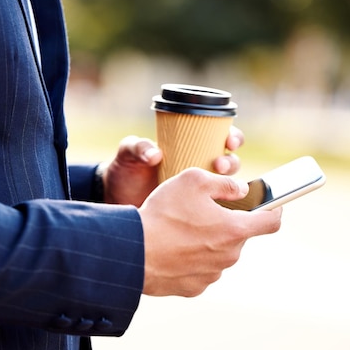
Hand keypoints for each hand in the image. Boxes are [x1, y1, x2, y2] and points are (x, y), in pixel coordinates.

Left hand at [102, 127, 244, 206]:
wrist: (116, 199)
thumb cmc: (126, 170)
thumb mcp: (129, 154)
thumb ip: (139, 147)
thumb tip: (155, 155)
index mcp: (191, 146)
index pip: (221, 137)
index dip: (233, 137)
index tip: (229, 141)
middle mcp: (199, 166)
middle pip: (229, 162)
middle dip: (231, 162)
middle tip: (220, 165)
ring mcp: (198, 191)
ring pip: (225, 187)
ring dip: (229, 186)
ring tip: (217, 186)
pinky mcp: (195, 211)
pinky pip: (214, 210)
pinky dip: (220, 210)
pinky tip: (217, 211)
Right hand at [138, 168, 281, 296]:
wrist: (133, 252)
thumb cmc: (163, 213)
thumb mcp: (193, 180)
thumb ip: (224, 182)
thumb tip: (240, 190)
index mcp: (235, 230)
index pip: (272, 222)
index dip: (275, 209)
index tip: (271, 204)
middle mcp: (229, 256)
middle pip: (238, 236)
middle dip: (226, 222)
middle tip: (202, 211)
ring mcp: (212, 275)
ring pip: (218, 253)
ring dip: (207, 241)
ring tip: (180, 230)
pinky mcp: (193, 288)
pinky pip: (200, 269)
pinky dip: (191, 259)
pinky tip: (172, 249)